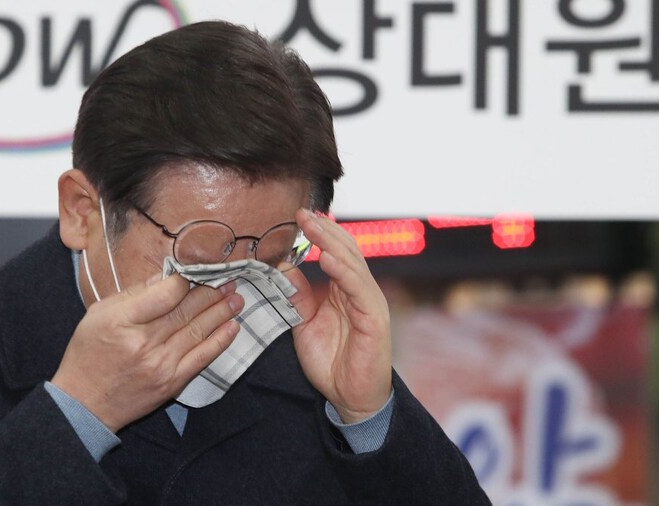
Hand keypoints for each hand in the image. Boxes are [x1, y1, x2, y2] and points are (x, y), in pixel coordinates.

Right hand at [51, 274, 242, 431]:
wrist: (85, 403)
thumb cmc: (89, 353)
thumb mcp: (99, 314)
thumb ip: (133, 294)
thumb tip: (166, 277)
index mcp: (122, 321)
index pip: (166, 293)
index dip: (186, 279)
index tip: (198, 270)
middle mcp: (144, 343)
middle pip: (186, 310)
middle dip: (212, 291)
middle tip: (230, 278)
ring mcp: (160, 364)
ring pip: (198, 330)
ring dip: (221, 312)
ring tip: (237, 297)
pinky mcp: (172, 383)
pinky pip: (202, 358)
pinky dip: (220, 341)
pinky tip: (233, 326)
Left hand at [285, 209, 391, 423]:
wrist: (351, 398)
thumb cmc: (332, 362)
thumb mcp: (304, 324)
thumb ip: (297, 296)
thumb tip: (283, 268)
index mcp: (344, 290)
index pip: (335, 252)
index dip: (319, 233)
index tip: (298, 215)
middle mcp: (360, 292)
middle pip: (346, 250)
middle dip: (324, 229)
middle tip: (303, 212)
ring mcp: (369, 303)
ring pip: (353, 264)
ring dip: (332, 242)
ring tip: (313, 225)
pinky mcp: (375, 319)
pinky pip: (359, 290)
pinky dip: (344, 271)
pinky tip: (328, 258)